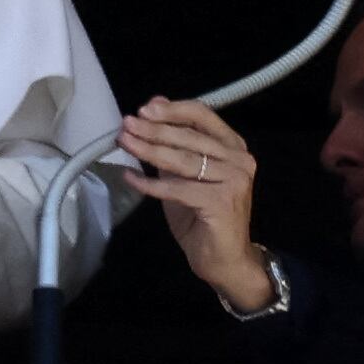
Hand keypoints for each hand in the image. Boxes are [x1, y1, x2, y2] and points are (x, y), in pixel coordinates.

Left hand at [117, 96, 272, 311]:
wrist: (224, 260)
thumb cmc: (202, 216)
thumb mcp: (182, 173)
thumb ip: (172, 142)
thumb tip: (154, 103)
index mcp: (233, 146)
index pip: (203, 116)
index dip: (172, 110)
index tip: (144, 109)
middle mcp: (239, 159)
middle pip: (189, 136)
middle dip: (153, 130)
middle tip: (126, 125)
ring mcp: (234, 180)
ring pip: (182, 160)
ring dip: (148, 150)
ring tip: (124, 142)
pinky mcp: (221, 202)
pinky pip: (176, 188)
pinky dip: (149, 183)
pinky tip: (129, 176)